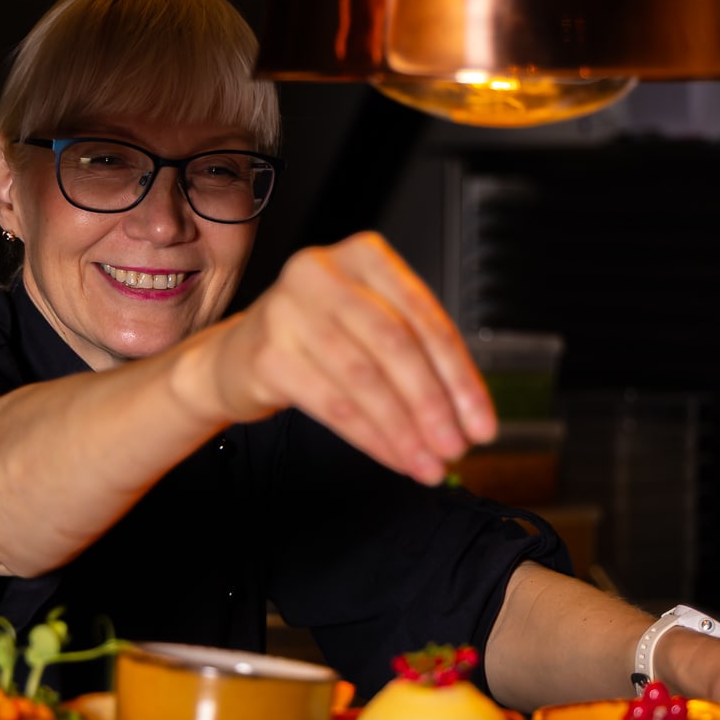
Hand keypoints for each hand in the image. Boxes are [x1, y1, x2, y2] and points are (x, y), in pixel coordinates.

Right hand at [183, 232, 495, 482]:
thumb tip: (468, 413)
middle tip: (457, 447)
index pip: (423, 316)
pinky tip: (394, 457)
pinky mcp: (267, 354)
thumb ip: (418, 352)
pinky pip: (332, 404)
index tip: (481, 422)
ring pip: (364, 378)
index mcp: (362, 255)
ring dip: (404, 429)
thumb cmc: (318, 339)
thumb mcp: (370, 325)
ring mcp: (288, 310)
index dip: (459, 375)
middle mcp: (321, 273)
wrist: (238, 357)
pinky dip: (371, 437)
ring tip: (430, 463)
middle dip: (433, 404)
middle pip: (394, 344)